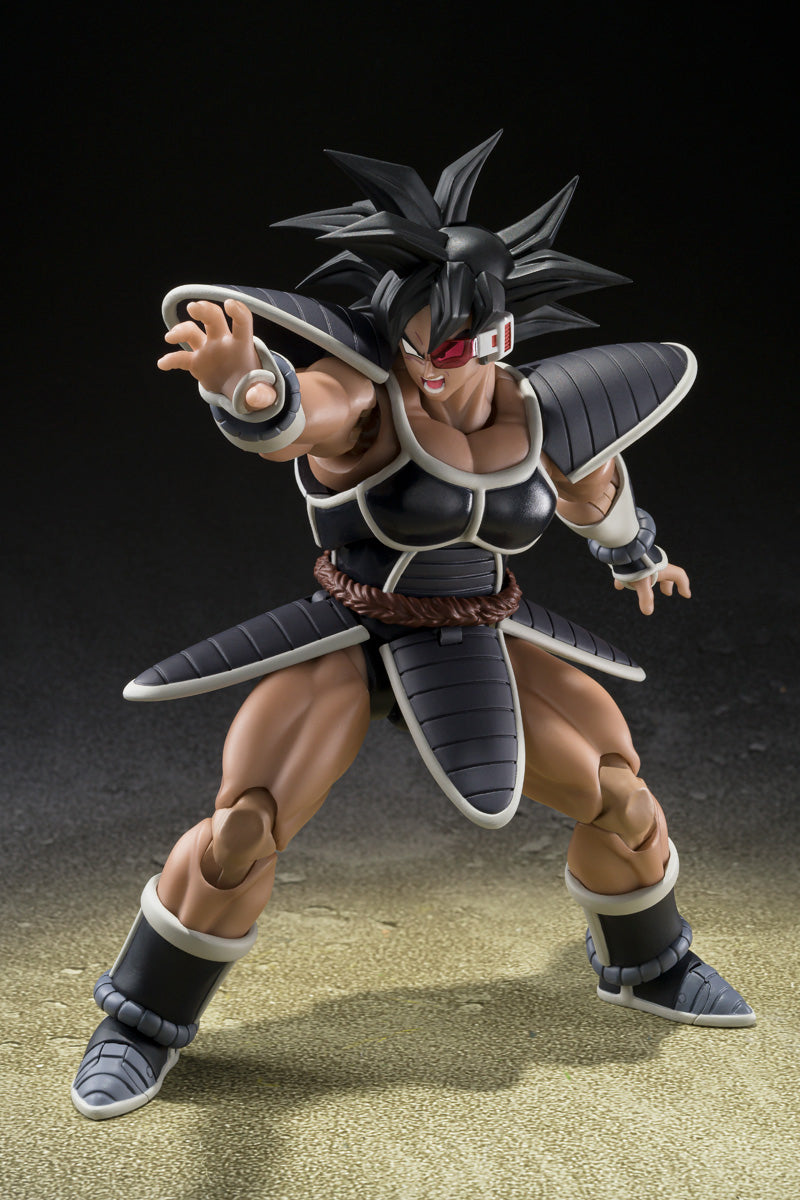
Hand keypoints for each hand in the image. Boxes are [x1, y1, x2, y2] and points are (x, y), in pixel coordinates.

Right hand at [157, 298, 277, 410]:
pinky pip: (180, 358)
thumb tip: (253, 396)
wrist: (239, 391)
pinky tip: (162, 364)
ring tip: (170, 338)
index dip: (238, 311)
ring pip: (192, 331)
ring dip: (180, 330)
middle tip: (193, 308)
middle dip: (204, 310)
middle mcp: (223, 341)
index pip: (242, 323)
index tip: (230, 304)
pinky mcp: (195, 362)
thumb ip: (262, 394)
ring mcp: (207, 350)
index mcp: (242, 344)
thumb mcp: (262, 393)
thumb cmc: (253, 386)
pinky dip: (171, 360)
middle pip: (213, 318)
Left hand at [614, 563, 691, 615]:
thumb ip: (646, 597)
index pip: (679, 576)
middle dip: (666, 584)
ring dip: (647, 582)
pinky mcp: (630, 561)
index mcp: (662, 568)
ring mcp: (643, 562)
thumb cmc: (634, 563)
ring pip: (648, 573)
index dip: (683, 585)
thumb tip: (648, 612)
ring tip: (642, 591)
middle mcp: (654, 564)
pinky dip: (627, 579)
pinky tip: (619, 586)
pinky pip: (631, 572)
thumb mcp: (642, 582)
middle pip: (665, 575)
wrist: (620, 547)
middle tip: (667, 593)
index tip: (685, 595)